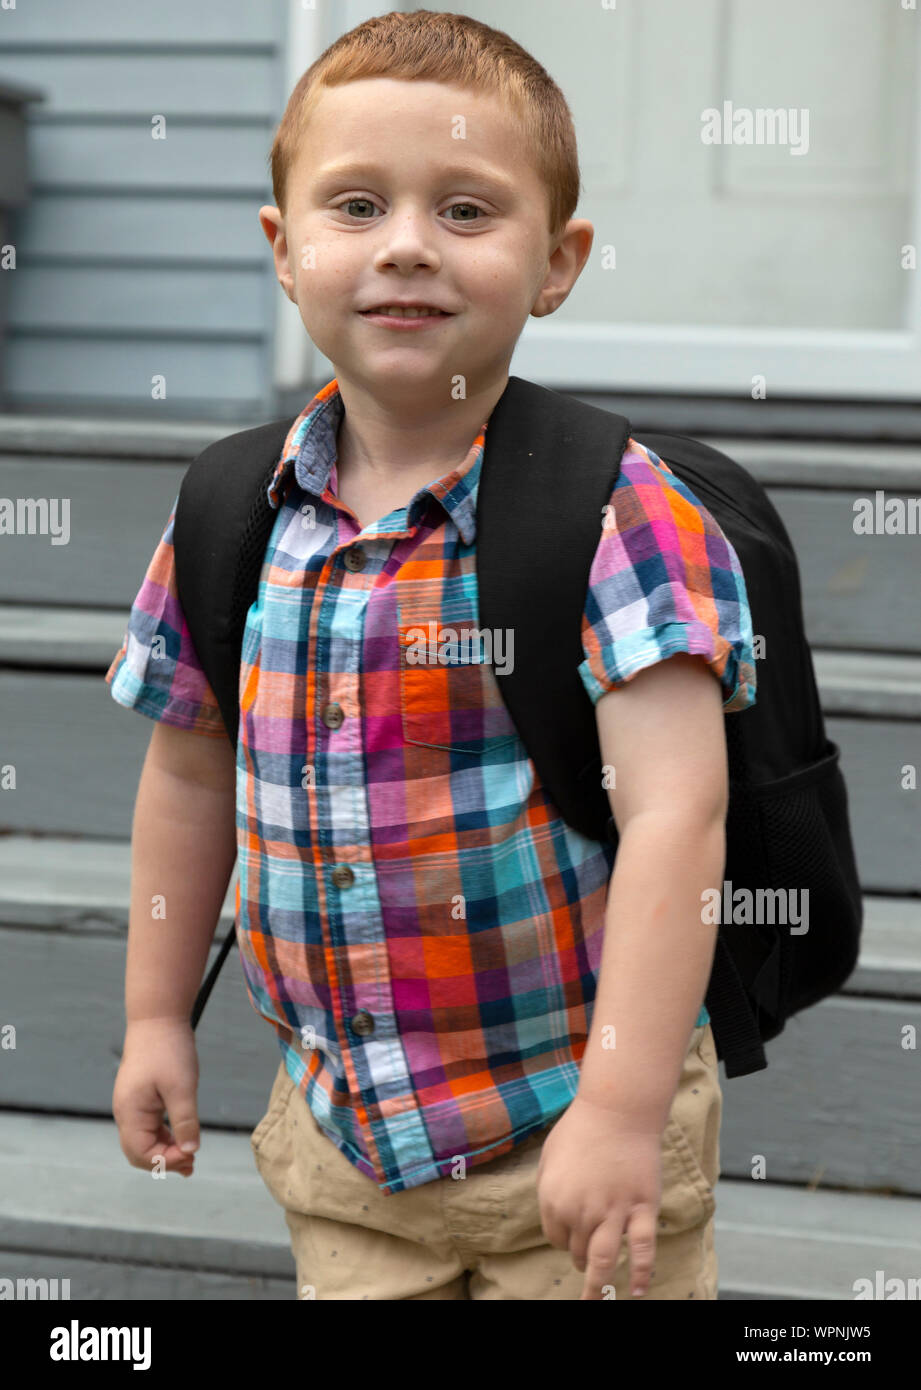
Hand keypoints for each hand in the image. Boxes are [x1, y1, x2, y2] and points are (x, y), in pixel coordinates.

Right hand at [112, 1018, 200, 1178]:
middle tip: (192, 1166)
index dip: (166, 1161)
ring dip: (165, 1151)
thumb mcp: (182, 1087)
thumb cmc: (169, 1049)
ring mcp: (131, 1106)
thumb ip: (185, 1121)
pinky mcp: (140, 1098)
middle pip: (139, 1152)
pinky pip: (148, 1127)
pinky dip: (164, 1137)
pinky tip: (182, 1139)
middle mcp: (125, 1113)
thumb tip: (190, 1151)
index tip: (192, 1157)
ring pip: (144, 1141)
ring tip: (190, 1158)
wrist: (158, 1017)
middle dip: (164, 1162)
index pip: (142, 1153)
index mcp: (130, 1112)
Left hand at [536, 1093, 662, 1299]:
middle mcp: (581, 1211)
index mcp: (554, 1199)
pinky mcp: (642, 1208)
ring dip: (598, 1286)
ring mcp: (613, 1212)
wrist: (617, 1109)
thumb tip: (556, 1217)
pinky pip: (642, 1249)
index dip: (563, 1237)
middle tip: (587, 1256)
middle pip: (578, 1251)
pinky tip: (638, 1291)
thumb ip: (550, 1189)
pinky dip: (641, 1274)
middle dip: (581, 1256)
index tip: (572, 1232)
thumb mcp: (550, 1156)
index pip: (556, 1237)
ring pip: (604, 1260)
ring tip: (596, 1301)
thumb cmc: (581, 1128)